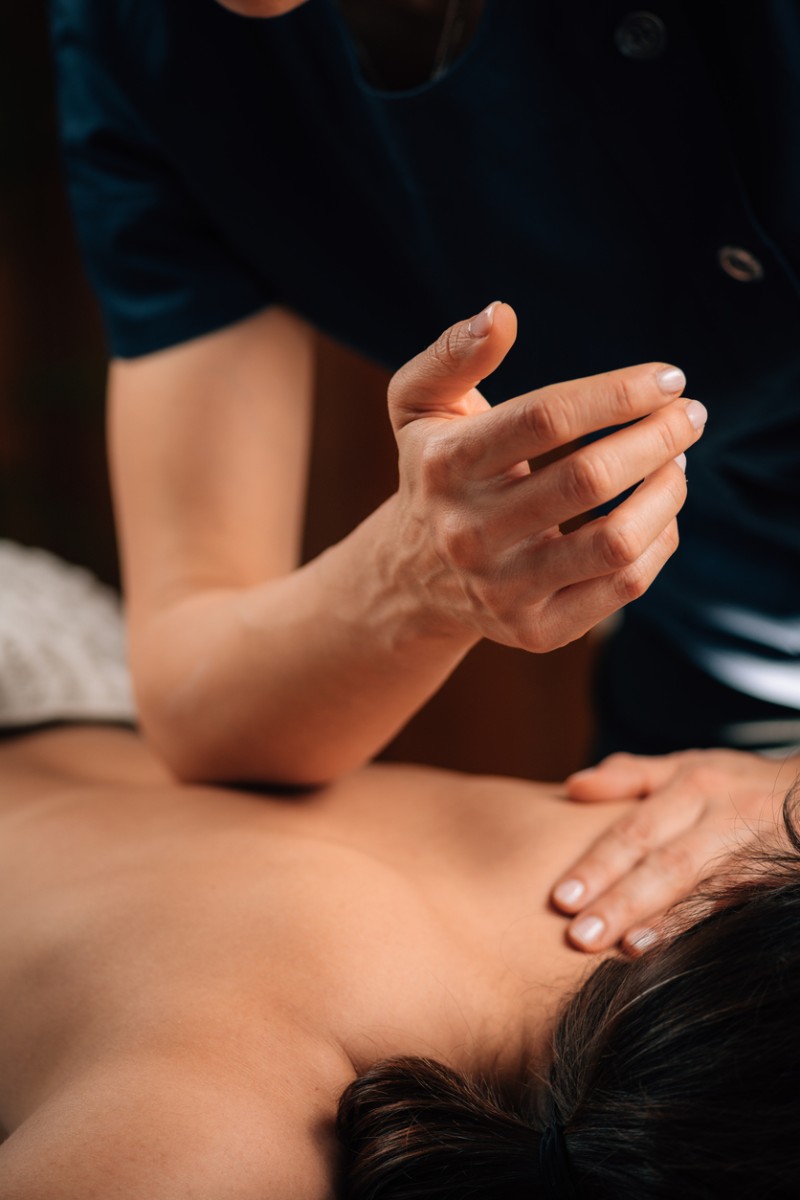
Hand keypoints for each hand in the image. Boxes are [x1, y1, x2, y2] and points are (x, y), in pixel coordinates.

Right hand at [385, 301, 706, 653]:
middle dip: (658, 437)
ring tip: (680, 461)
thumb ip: (452, 355)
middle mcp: (469, 533)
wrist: (413, 577)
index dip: (618, 393)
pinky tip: (661, 511)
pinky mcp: (536, 631)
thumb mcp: (419, 408)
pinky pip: (623, 586)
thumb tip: (501, 314)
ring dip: (668, 492)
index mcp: (444, 466)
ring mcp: (503, 589)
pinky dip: (660, 542)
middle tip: (691, 415)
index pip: (545, 419)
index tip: (669, 378)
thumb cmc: (434, 473)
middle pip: (589, 478)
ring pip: (615, 541)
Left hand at [551, 747, 799, 952]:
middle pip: (665, 860)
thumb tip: (572, 787)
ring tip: (627, 948)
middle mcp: (722, 812)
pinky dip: (714, 922)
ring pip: (707, 883)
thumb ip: (631, 776)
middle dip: (622, 900)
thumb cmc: (739, 782)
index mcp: (691, 784)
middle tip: (579, 935)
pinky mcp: (782, 870)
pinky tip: (688, 950)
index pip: (634, 830)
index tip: (560, 899)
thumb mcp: (688, 764)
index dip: (598, 864)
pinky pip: (745, 897)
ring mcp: (757, 843)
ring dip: (667, 918)